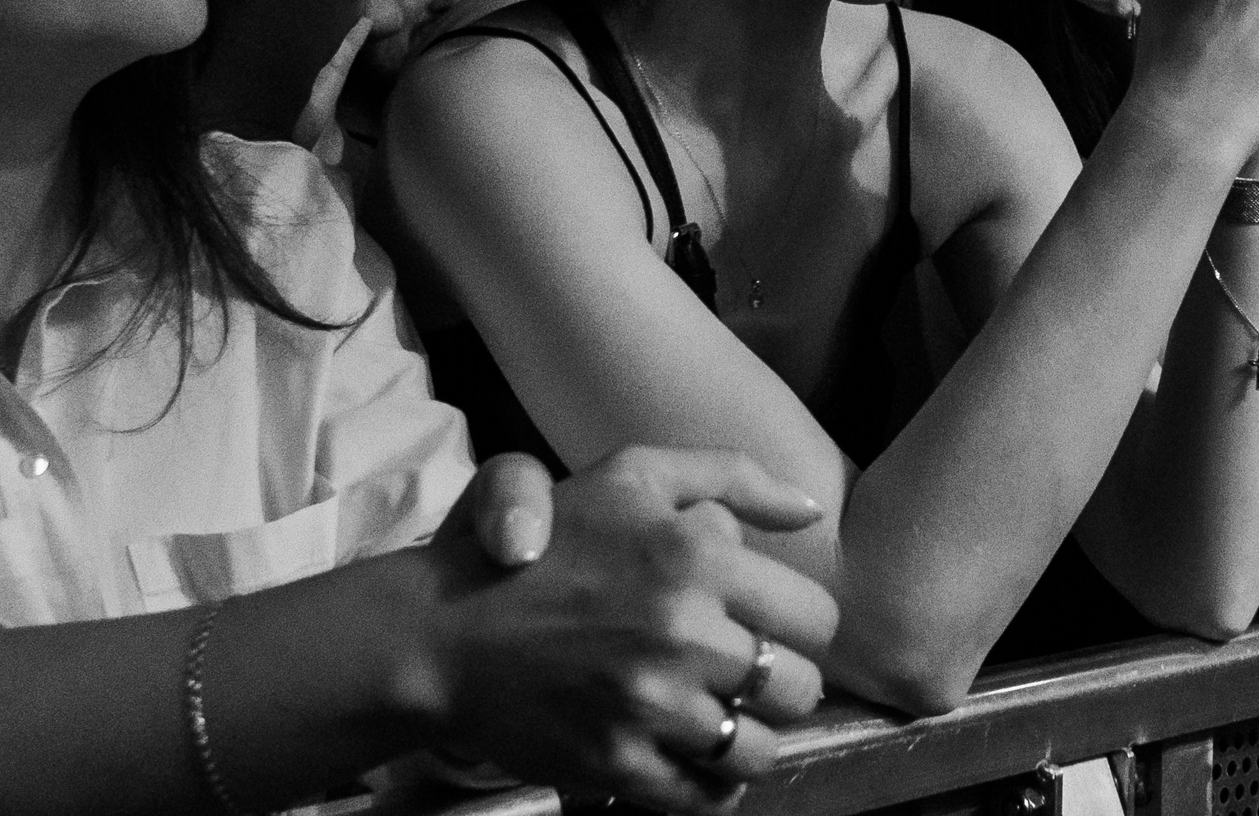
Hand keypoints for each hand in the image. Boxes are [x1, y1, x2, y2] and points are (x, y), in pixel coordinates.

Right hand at [429, 447, 839, 813]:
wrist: (442, 630)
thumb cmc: (546, 542)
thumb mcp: (632, 475)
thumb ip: (732, 479)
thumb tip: (811, 511)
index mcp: (698, 557)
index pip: (816, 617)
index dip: (799, 625)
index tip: (769, 626)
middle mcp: (684, 633)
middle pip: (799, 689)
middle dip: (780, 684)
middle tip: (743, 675)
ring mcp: (650, 705)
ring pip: (758, 750)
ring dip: (749, 739)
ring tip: (721, 720)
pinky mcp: (616, 763)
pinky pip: (704, 797)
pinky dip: (712, 788)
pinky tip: (692, 759)